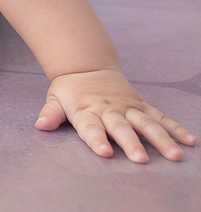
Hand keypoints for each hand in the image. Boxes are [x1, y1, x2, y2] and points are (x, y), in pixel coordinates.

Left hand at [39, 68, 195, 161]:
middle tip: (140, 160)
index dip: (96, 140)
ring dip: (161, 139)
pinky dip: (175, 128)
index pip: (90, 127)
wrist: (87, 66)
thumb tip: (40, 124)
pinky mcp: (140, 104)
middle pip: (120, 127)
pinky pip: (160, 117)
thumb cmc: (70, 89)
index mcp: (86, 110)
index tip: (105, 152)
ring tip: (174, 155)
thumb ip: (50, 113)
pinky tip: (189, 141)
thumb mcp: (55, 98)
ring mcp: (127, 106)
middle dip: (130, 143)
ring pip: (146, 123)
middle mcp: (108, 109)